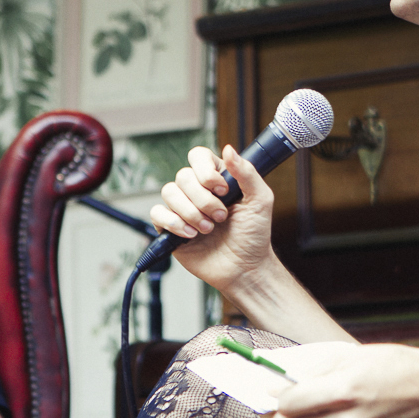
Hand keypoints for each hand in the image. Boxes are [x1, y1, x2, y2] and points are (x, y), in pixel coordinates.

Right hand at [149, 144, 275, 292]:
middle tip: (221, 217)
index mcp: (217, 178)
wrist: (244, 268)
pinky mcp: (171, 227)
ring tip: (208, 228)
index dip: (206, 171)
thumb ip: (247, 173)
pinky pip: (158, 214)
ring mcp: (183, 208)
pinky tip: (191, 234)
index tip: (222, 189)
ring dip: (191, 213)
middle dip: (203, 200)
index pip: (198, 156)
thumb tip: (229, 149)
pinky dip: (174, 223)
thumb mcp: (260, 200)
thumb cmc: (254, 235)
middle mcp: (197, 190)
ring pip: (169, 193)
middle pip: (183, 176)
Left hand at [266, 343, 418, 417]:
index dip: (272, 395)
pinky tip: (337, 416)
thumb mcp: (349, 355)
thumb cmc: (392, 366)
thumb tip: (273, 379)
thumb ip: (309, 370)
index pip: (286, 405)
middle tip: (273, 402)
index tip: (267, 387)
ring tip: (312, 404)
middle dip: (274, 414)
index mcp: (344, 391)